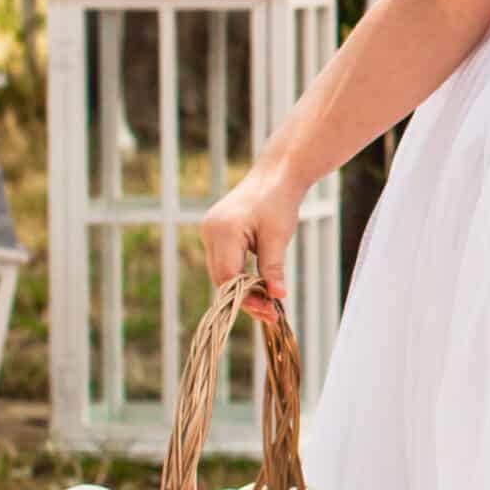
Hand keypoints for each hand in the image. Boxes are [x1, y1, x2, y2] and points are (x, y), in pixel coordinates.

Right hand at [200, 170, 302, 319]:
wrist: (276, 175)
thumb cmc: (279, 201)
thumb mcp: (278, 237)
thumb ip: (273, 267)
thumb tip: (277, 296)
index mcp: (222, 231)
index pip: (227, 276)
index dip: (246, 297)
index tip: (269, 311)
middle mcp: (210, 232)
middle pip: (221, 278)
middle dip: (245, 298)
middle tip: (271, 314)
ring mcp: (210, 232)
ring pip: (222, 273)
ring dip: (243, 290)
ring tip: (269, 306)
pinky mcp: (217, 233)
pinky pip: (225, 262)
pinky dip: (241, 276)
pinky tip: (260, 287)